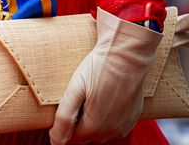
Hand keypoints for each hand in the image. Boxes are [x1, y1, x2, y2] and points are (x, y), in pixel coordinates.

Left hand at [49, 7, 160, 144]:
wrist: (127, 52)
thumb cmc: (100, 66)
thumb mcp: (75, 88)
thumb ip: (64, 118)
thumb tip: (55, 141)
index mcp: (94, 127)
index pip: (72, 137)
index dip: (67, 120)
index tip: (71, 100)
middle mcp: (111, 132)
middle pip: (87, 135)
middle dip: (80, 120)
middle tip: (81, 95)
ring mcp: (124, 125)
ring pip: (102, 132)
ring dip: (94, 120)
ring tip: (94, 93)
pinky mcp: (133, 117)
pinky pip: (116, 125)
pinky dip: (109, 116)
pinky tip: (106, 97)